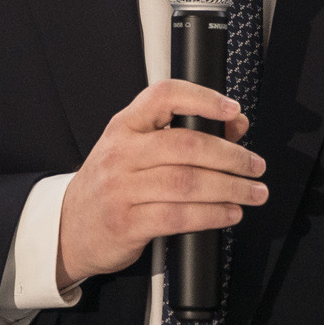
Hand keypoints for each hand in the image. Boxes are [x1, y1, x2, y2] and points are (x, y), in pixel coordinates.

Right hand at [56, 80, 265, 288]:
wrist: (68, 228)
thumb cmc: (112, 186)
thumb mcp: (137, 151)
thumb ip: (183, 134)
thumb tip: (235, 124)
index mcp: (124, 126)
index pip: (163, 96)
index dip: (202, 99)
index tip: (232, 110)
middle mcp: (120, 153)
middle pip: (186, 146)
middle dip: (232, 156)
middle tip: (255, 166)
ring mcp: (120, 189)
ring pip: (187, 183)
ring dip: (230, 189)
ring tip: (252, 192)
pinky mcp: (126, 223)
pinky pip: (179, 217)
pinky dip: (212, 215)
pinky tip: (229, 213)